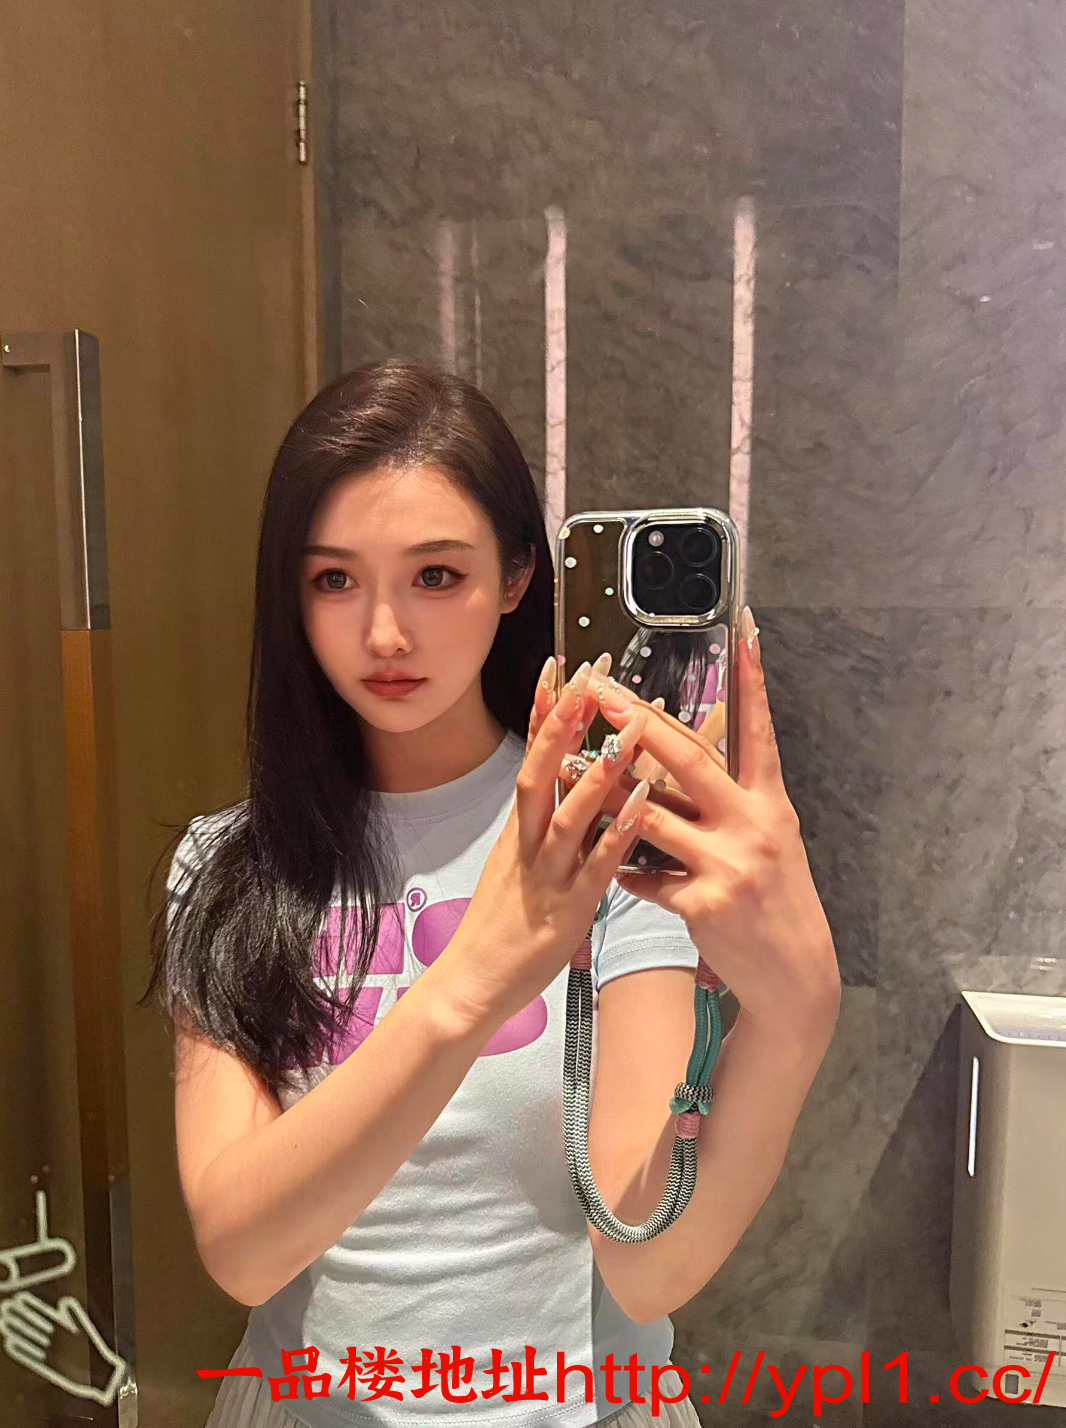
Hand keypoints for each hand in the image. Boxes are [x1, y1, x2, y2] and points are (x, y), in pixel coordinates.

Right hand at [437, 656, 652, 1030]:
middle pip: (542, 771)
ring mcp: (546, 874)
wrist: (472, 983)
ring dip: (599, 770)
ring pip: (570, 814)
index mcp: (519, 830)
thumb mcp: (517, 863)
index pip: (530, 757)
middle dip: (565, 722)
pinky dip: (619, 833)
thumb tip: (568, 788)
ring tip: (629, 731)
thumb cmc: (500, 926)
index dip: (545, 712)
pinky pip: (596, 866)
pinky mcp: (567, 909)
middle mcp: (528, 843)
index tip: (561, 666)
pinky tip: (643, 805)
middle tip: (590, 676)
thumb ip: (542, 827)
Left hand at [591, 621, 840, 1043]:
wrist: (795, 975)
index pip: (759, 730)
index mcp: (770, 803)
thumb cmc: (775, 900)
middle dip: (638, 722)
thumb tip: (691, 748)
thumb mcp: (767, 839)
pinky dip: (625, 870)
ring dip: (607, 794)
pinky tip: (608, 867)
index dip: (753, 681)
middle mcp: (753, 825)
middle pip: (688, 760)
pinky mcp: (705, 904)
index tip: (746, 630)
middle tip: (598, 692)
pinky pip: (647, 876)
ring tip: (570, 772)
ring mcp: (729, 864)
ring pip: (653, 816)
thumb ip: (731, 797)